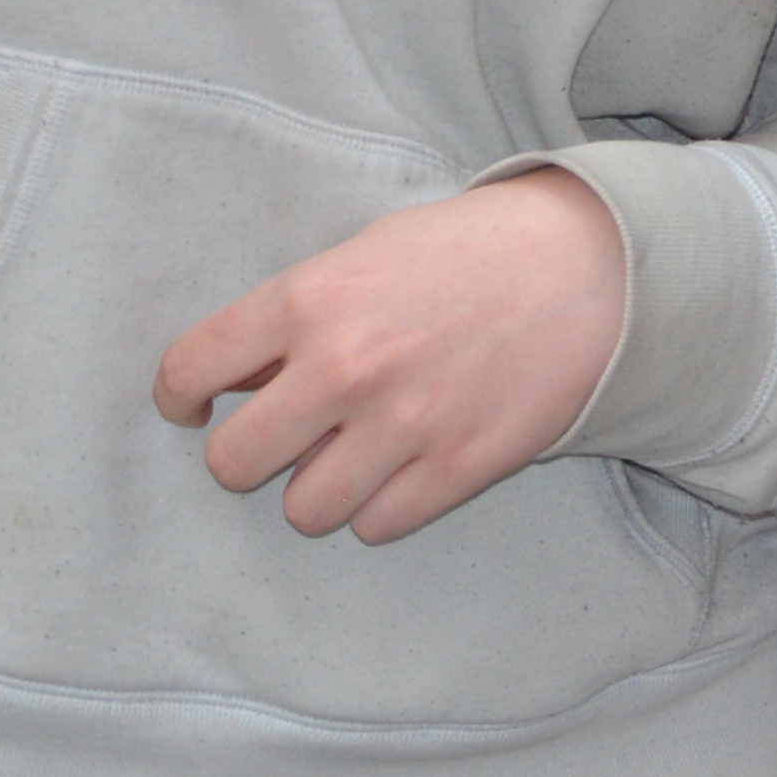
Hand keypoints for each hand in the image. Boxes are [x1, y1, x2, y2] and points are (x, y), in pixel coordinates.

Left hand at [154, 170, 631, 544]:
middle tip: (286, 436)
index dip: (181, 397)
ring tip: (357, 452)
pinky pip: (377, 525)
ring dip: (320, 488)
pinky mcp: (459, 466)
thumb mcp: (370, 253)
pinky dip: (383, 504)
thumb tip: (240, 385)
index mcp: (310, 298)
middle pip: (233, 461)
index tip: (195, 407)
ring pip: (304, 510)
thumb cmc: (473, 251)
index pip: (189, 368)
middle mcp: (345, 365)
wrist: (595, 264)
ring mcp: (404, 423)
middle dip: (250, 453)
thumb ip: (300, 314)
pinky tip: (409, 463)